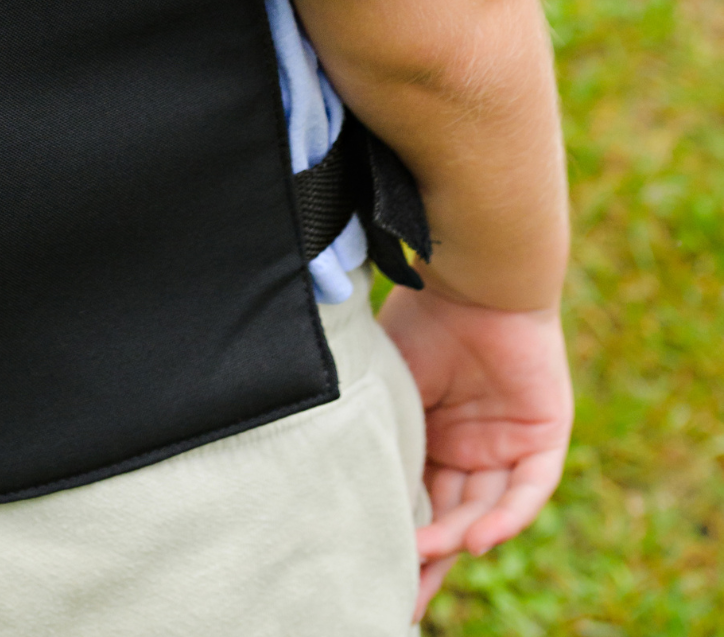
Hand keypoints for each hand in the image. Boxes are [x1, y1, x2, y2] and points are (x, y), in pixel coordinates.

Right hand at [378, 286, 571, 619]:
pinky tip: (477, 538)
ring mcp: (507, 441)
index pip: (418, 496)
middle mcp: (470, 444)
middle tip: (405, 595)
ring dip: (459, 537)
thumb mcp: (389, 384)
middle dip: (429, 556)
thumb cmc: (421, 317)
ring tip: (428, 558)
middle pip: (452, 514)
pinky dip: (505, 518)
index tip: (376, 570)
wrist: (472, 273)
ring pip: (486, 508)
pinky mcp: (543, 436)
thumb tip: (327, 474)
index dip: (400, 531)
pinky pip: (527, 489)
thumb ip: (377, 429)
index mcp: (431, 431)